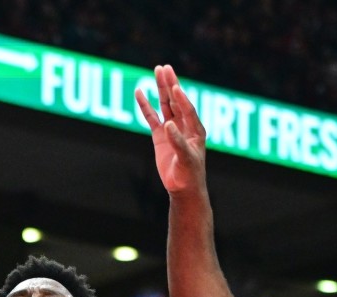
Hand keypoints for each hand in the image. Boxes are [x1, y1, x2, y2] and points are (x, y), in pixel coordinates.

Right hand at [135, 65, 206, 194]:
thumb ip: (178, 141)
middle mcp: (185, 125)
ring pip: (165, 105)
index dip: (182, 98)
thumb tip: (169, 125)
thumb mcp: (186, 159)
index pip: (188, 109)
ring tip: (157, 71)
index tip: (175, 87)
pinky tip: (140, 92)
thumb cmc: (190, 174)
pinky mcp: (160, 136)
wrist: (183, 188)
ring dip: (161, 89)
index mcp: (196, 129)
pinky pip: (152, 117)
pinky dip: (146, 105)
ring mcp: (172, 129)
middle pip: (176, 101)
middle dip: (170, 84)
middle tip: (164, 68)